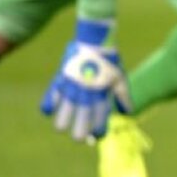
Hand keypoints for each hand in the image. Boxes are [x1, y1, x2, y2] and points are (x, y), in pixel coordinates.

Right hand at [39, 19, 129, 141]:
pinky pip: (49, 100)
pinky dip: (48, 107)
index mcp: (101, 97)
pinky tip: (50, 110)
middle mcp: (86, 97)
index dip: (98, 132)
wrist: (93, 41)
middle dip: (79, 135)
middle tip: (80, 136)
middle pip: (80, 127)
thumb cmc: (109, 61)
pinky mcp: (60, 81)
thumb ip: (123, 97)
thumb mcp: (120, 79)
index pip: (99, 123)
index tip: (98, 135)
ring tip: (64, 125)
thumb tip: (128, 113)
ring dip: (63, 125)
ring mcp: (71, 90)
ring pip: (62, 119)